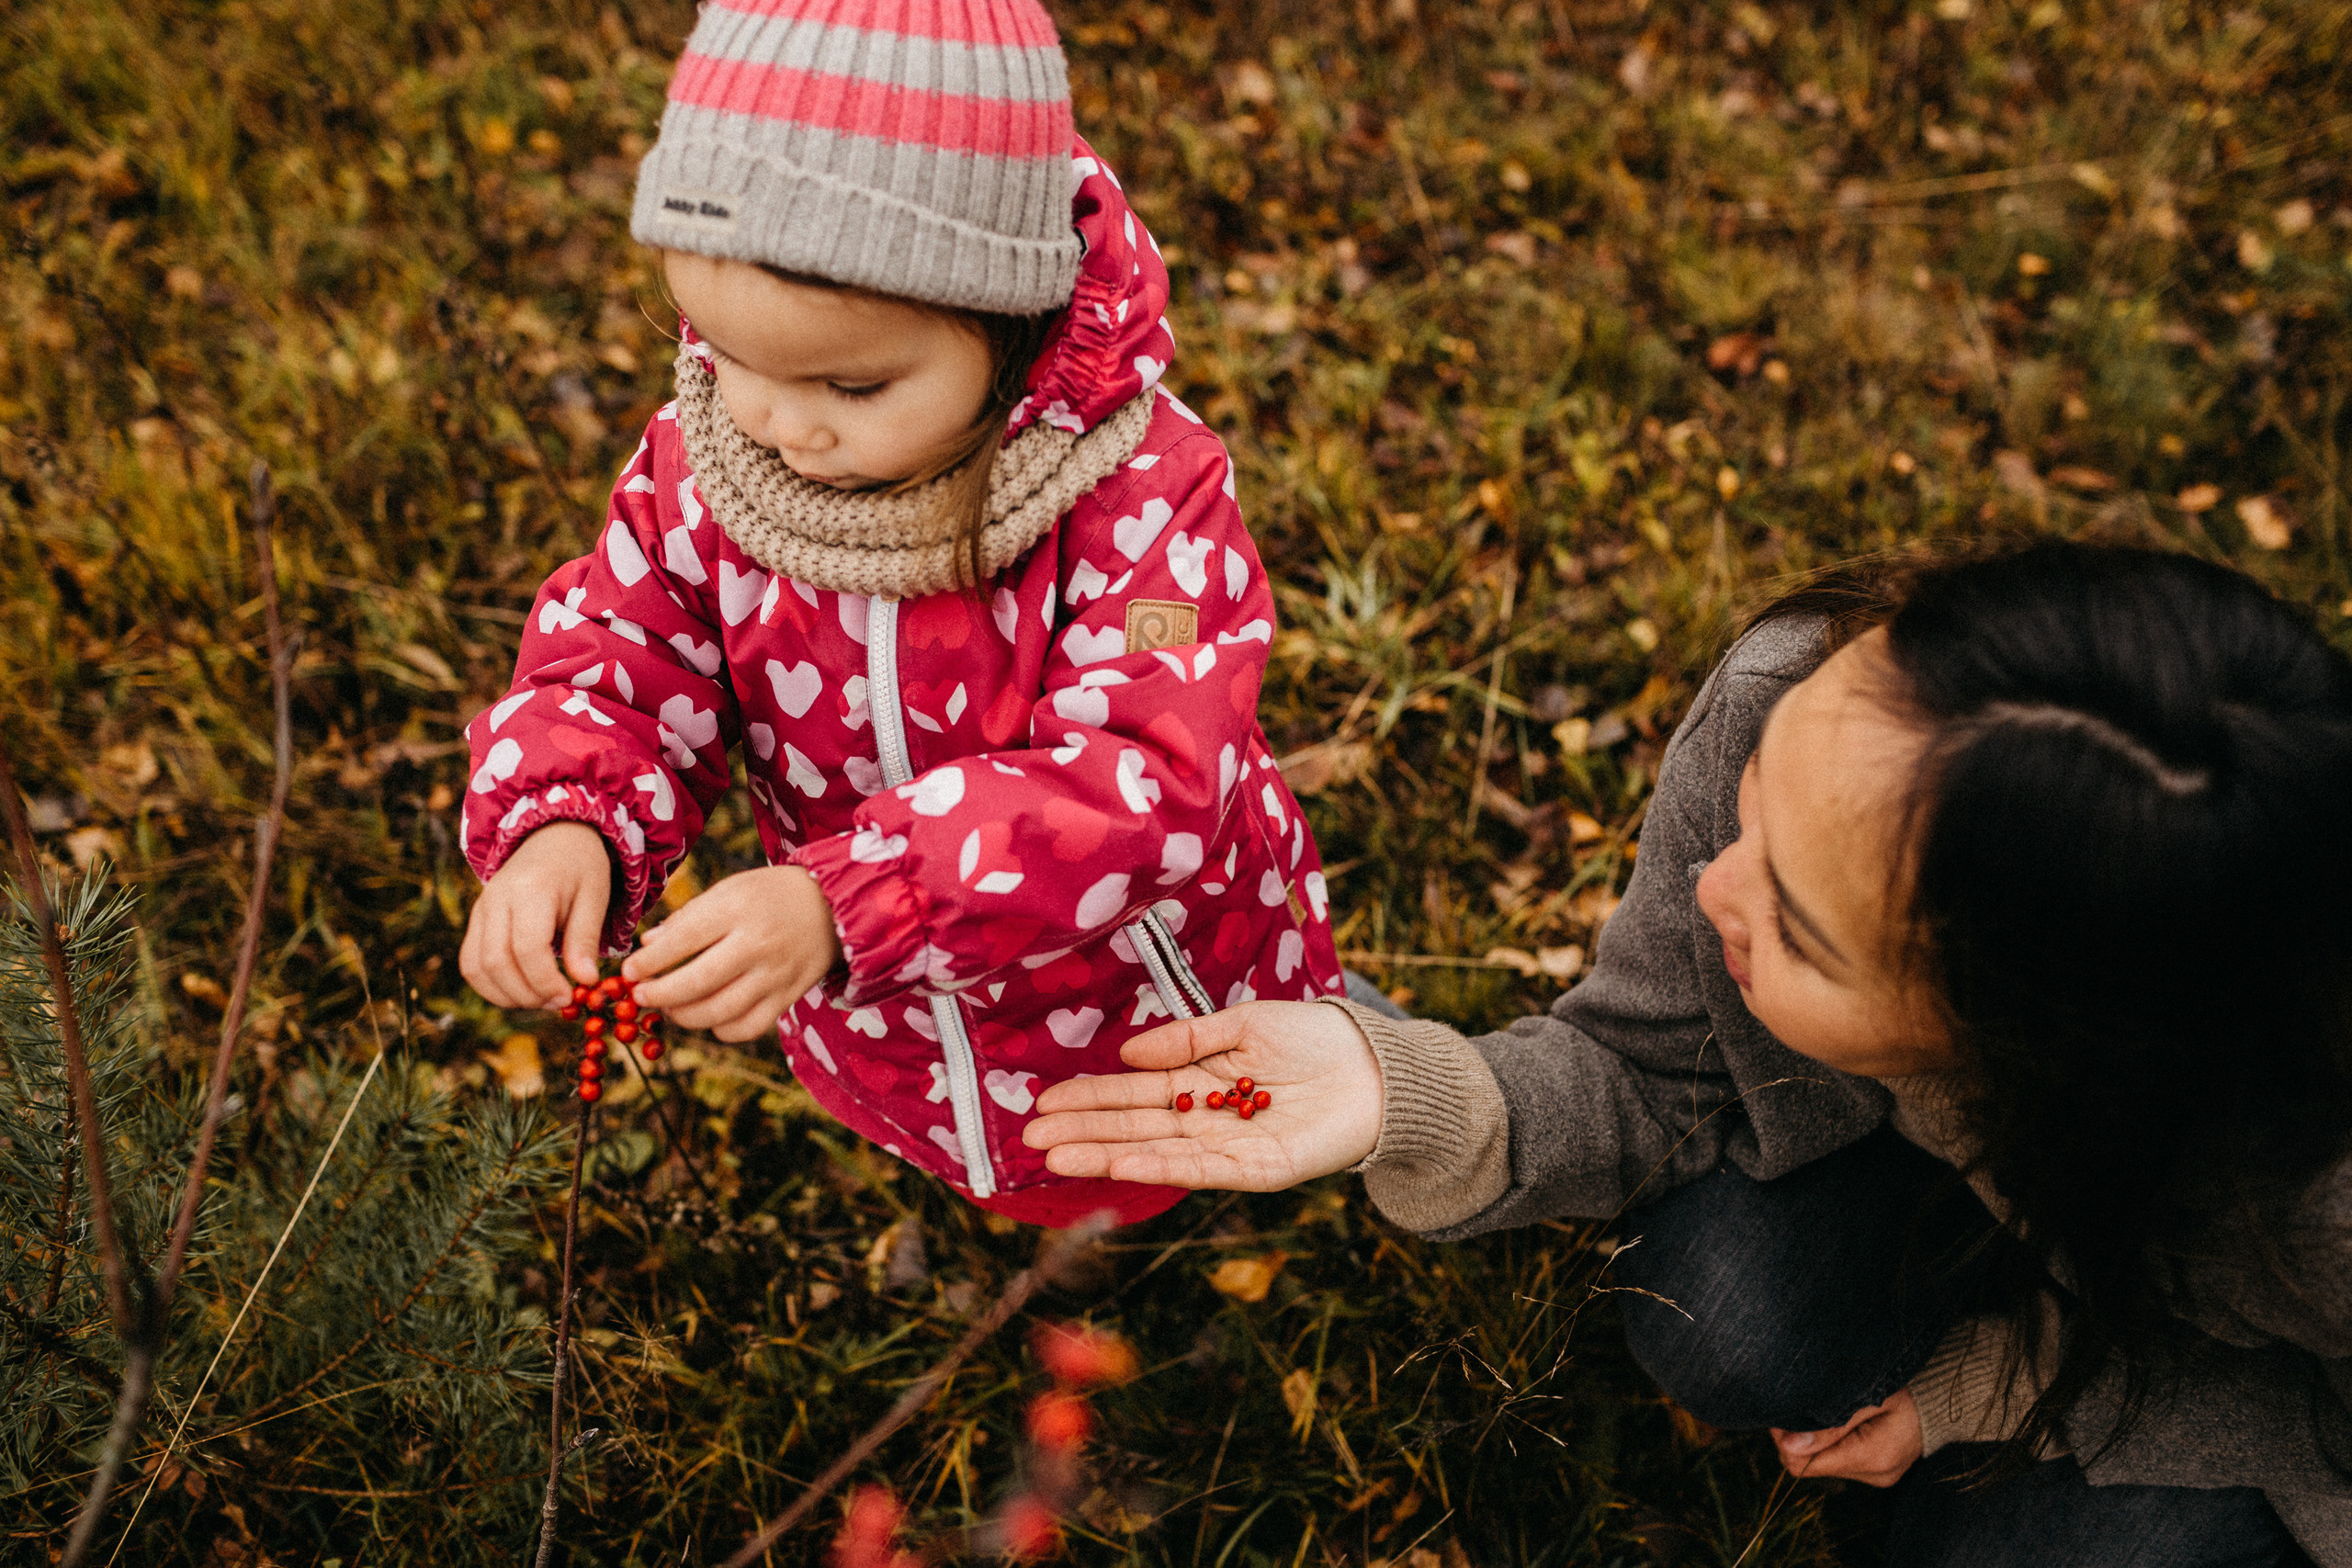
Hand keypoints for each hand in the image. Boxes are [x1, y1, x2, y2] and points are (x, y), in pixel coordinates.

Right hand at [460, 821, 612, 1009]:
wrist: (553, 836)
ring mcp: (480, 909)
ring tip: (542, 999)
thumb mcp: (595, 897)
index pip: (527, 948)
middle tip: (559, 1002)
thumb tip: (585, 982)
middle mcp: (496, 899)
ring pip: (475, 968)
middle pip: (496, 962)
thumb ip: (585, 939)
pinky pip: (470, 963)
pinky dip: (491, 986)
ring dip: (507, 995)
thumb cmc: (581, 867)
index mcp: (531, 890)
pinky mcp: (475, 920)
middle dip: (528, 993)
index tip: (569, 997)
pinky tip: (522, 991)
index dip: (545, 981)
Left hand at [620, 866, 840, 1041]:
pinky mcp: (787, 997)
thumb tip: (647, 946)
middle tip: (640, 996)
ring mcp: (774, 974)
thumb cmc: (769, 895)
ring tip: (669, 1007)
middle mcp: (756, 944)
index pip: (684, 940)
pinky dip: (721, 1029)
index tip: (628, 972)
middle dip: (660, 994)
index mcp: (737, 909)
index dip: (650, 961)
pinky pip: (748, 1027)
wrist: (831, 907)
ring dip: (684, 1016)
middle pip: (699, 982)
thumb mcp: (729, 890)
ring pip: (720, 1011)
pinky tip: (708, 1017)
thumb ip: (687, 917)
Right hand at [1022, 1001, 1383, 1189]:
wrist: (1378, 1069)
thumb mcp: (1245, 1023)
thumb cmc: (1316, 1039)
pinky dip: (1155, 1166)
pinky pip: (1197, 1169)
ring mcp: (1227, 1148)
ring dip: (1102, 1152)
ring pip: (1154, 1150)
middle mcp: (1206, 1119)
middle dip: (1081, 1130)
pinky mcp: (1255, 1170)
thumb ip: (1189, 1040)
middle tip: (1030, 1136)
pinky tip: (1117, 1161)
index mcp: (1201, 1082)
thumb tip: (1129, 1053)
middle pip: (1133, 1125)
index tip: (1044, 1102)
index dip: (1090, 1096)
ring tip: (1054, 1154)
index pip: (1134, 1092)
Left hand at [1771, 1388, 1923, 1487]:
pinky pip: (1838, 1462)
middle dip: (1797, 1438)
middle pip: (1810, 1465)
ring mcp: (1877, 1477)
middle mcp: (1875, 1475)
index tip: (1783, 1411)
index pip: (1805, 1464)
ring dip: (1813, 1440)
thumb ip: (1829, 1424)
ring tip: (1821, 1411)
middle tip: (1798, 1405)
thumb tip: (1787, 1445)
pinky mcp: (1876, 1473)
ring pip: (1822, 1464)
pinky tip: (1835, 1423)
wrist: (1941, 1402)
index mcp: (1873, 1457)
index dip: (1785, 1439)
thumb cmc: (1905, 1392)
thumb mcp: (1867, 1397)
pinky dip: (1829, 1443)